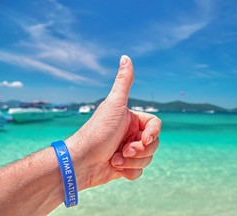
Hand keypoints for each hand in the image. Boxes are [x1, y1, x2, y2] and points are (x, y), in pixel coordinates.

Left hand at [65, 55, 161, 189]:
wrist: (81, 162)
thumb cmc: (98, 132)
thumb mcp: (114, 105)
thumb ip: (123, 82)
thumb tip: (125, 56)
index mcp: (131, 120)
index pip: (155, 126)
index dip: (152, 134)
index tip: (143, 139)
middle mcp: (130, 134)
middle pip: (154, 144)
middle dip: (139, 150)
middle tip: (123, 150)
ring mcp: (128, 151)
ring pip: (148, 158)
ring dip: (132, 162)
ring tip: (115, 159)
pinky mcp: (125, 167)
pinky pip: (139, 171)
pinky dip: (128, 172)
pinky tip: (114, 168)